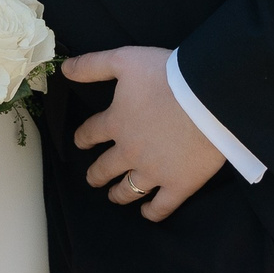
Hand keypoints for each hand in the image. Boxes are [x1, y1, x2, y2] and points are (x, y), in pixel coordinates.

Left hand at [64, 46, 225, 221]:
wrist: (208, 98)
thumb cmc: (167, 75)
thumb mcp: (125, 60)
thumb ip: (93, 65)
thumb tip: (65, 70)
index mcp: (116, 123)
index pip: (91, 133)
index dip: (83, 137)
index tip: (81, 142)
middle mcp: (129, 152)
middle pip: (105, 168)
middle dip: (96, 174)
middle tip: (93, 178)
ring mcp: (153, 172)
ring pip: (128, 190)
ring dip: (118, 195)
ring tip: (114, 196)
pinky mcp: (179, 185)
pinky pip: (161, 207)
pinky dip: (152, 212)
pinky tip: (146, 212)